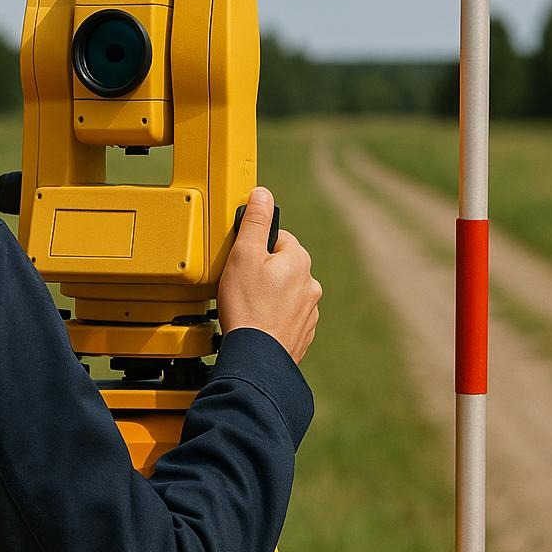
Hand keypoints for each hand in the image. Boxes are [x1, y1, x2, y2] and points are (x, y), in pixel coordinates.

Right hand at [218, 187, 320, 362]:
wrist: (256, 357)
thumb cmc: (247, 306)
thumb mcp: (244, 254)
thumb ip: (255, 221)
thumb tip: (262, 194)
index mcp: (299, 260)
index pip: (277, 239)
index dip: (255, 247)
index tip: (242, 261)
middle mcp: (310, 284)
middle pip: (281, 266)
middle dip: (262, 272)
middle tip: (241, 285)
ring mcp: (309, 311)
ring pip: (285, 293)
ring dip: (269, 296)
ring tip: (247, 307)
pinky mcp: (303, 334)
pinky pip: (286, 317)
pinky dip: (273, 318)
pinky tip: (256, 323)